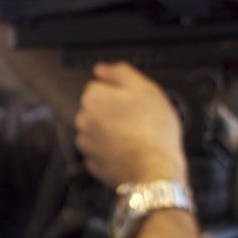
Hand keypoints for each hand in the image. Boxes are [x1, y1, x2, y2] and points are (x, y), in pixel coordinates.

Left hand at [74, 62, 186, 187]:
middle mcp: (83, 121)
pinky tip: (129, 150)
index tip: (133, 101)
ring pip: (99, 130)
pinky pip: (102, 151)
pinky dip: (112, 150)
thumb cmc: (153, 131)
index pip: (99, 86)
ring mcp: (86, 144)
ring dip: (112, 131)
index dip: (119, 92)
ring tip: (135, 136)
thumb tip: (102, 68)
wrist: (154, 169)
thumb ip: (120, 73)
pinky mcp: (93, 163)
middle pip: (98, 109)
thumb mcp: (145, 89)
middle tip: (138, 119)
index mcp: (93, 99)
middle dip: (114, 111)